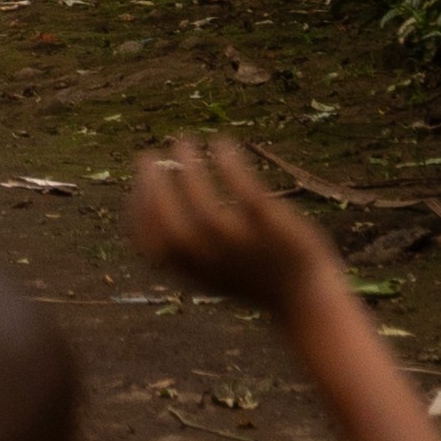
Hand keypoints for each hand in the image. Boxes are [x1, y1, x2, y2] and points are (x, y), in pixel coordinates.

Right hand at [129, 134, 337, 317]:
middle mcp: (209, 259)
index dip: (136, 203)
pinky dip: (228, 161)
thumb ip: (176, 243)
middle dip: (153, 182)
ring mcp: (239, 244)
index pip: (145, 237)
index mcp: (187, 271)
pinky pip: (243, 188)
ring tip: (185, 141)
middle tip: (150, 155)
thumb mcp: (206, 268)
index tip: (140, 178)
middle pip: (168, 219)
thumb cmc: (249, 277)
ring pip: (203, 201)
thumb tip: (147, 192)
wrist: (305, 300)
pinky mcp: (270, 226)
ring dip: (188, 164)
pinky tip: (222, 143)